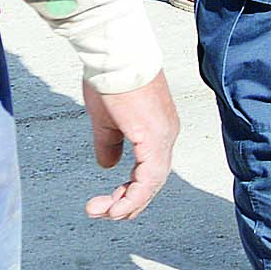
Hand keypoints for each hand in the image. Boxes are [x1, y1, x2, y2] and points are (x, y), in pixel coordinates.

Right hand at [82, 72, 178, 219]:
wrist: (116, 54)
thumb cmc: (111, 78)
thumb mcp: (106, 119)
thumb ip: (109, 143)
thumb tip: (108, 165)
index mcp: (158, 128)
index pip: (150, 169)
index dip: (131, 189)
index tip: (110, 203)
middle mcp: (167, 133)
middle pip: (153, 180)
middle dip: (128, 201)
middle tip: (103, 213)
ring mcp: (163, 136)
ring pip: (152, 183)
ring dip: (128, 203)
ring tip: (106, 214)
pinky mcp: (154, 137)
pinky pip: (149, 178)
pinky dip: (133, 196)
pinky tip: (117, 208)